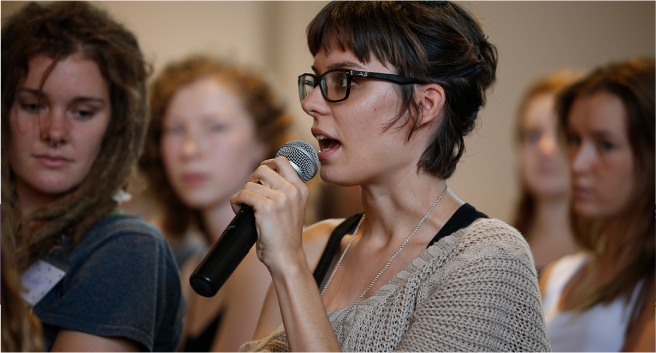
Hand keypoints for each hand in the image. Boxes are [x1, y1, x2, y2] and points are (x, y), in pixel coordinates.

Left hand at [230, 156, 309, 271]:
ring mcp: (280, 198)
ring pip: (250, 183)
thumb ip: (283, 190)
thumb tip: (261, 174)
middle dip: (252, 179)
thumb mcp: (292, 207)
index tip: (259, 176)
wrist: (286, 257)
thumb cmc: (285, 235)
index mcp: (300, 189)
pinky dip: (236, 202)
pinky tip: (239, 209)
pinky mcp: (267, 208)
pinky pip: (243, 194)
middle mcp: (292, 190)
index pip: (282, 161)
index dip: (267, 165)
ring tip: (245, 206)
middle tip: (251, 194)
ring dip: (243, 194)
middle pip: (263, 168)